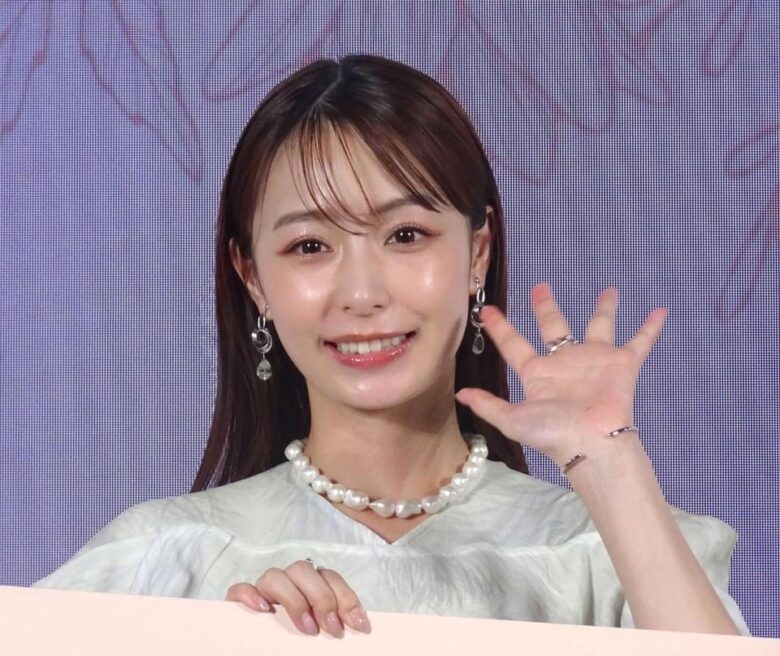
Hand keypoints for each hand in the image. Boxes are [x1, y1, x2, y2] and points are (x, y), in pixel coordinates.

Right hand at [224, 560, 371, 637]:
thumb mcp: (318, 637)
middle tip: (334, 630)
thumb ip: (332, 627)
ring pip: (274, 575)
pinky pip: (240, 589)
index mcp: (308, 587)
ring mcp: (261, 591)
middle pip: (304, 570)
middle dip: (323, 598)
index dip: (347, 598)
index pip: (330, 577)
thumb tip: (360, 628)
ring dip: (294, 600)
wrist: (259, 651)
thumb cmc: (292, 644)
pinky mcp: (235, 603)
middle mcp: (285, 584)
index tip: (360, 625)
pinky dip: (250, 596)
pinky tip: (263, 610)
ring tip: (307, 629)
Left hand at [455, 283, 667, 466]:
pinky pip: (640, 342)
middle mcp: (565, 363)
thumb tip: (460, 394)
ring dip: (605, 309)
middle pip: (554, 325)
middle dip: (547, 305)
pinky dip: (650, 328)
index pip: (513, 344)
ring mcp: (594, 361)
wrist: (592, 444)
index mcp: (538, 374)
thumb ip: (488, 404)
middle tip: (540, 285)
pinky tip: (660, 312)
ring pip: (599, 326)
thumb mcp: (512, 419)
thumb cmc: (552, 435)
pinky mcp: (622, 364)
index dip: (499, 328)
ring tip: (609, 290)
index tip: (486, 310)